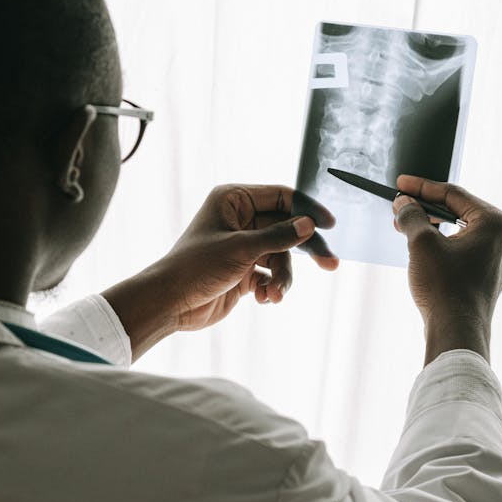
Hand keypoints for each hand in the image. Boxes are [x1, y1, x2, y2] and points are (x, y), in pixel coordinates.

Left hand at [160, 183, 338, 330]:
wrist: (171, 303)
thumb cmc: (196, 267)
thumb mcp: (241, 249)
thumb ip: (279, 236)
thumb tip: (309, 224)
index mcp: (234, 200)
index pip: (281, 197)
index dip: (307, 210)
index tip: (329, 225)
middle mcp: (240, 219)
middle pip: (287, 229)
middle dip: (304, 251)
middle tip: (330, 264)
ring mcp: (243, 246)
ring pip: (281, 256)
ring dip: (282, 277)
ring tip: (273, 294)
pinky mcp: (243, 270)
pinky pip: (271, 274)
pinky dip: (271, 287)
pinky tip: (262, 298)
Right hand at [392, 175, 501, 363]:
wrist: (456, 332)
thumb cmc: (445, 288)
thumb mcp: (421, 243)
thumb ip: (412, 216)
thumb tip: (404, 203)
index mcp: (494, 221)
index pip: (453, 194)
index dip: (421, 187)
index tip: (400, 185)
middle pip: (458, 212)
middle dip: (425, 209)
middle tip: (399, 208)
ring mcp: (497, 259)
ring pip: (460, 232)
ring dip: (431, 229)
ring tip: (406, 229)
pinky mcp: (488, 277)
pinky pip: (463, 251)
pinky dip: (442, 247)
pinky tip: (422, 252)